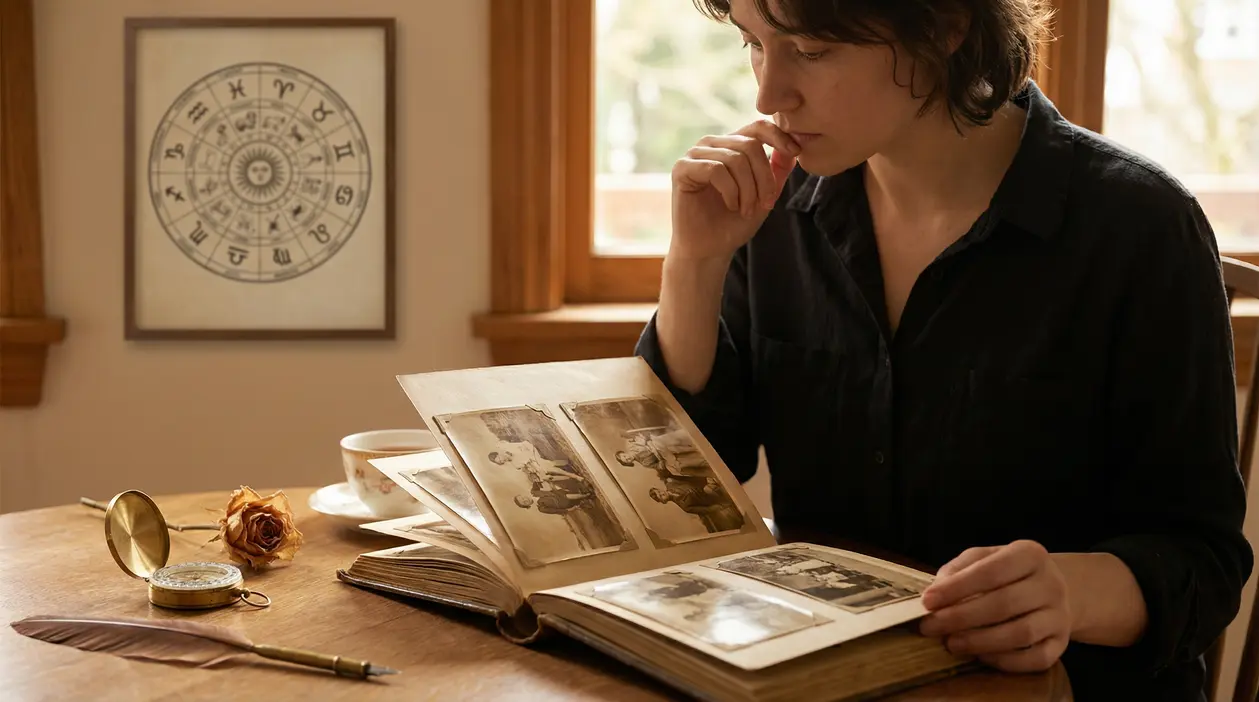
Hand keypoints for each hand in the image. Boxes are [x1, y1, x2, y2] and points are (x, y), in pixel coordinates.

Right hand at [669, 119, 799, 262]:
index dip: (778, 136)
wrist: (710, 249)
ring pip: (734, 158)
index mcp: (731, 146)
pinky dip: (730, 191)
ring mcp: (695, 154)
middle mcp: (712, 145)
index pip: (757, 127)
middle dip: (763, 177)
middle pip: (749, 145)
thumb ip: (777, 170)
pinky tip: (731, 206)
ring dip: (748, 189)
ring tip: (745, 210)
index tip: (795, 151)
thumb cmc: (734, 223)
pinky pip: (716, 170)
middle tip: (765, 204)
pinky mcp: (682, 168)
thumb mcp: (765, 194)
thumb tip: (793, 148)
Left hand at [918, 540, 1072, 672]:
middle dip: (962, 617)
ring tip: (952, 643)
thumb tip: (936, 591)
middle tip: (931, 626)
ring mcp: (1060, 616)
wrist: (1054, 588)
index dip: (957, 588)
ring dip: (981, 641)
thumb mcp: (985, 558)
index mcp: (1030, 555)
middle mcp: (1051, 584)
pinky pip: (1036, 658)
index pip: (991, 571)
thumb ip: (959, 569)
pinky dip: (1006, 661)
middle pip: (1004, 604)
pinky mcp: (1062, 643)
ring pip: (1021, 633)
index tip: (928, 601)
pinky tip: (980, 656)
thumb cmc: (1009, 572)